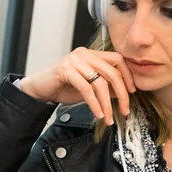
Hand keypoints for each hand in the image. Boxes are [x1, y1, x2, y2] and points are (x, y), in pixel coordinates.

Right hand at [20, 47, 135, 125]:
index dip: (128, 75)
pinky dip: (94, 103)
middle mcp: (84, 54)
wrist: (39, 89)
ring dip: (107, 104)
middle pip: (112, 72)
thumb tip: (125, 93)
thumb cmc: (63, 87)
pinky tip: (98, 114)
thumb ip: (105, 87)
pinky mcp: (65, 70)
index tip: (133, 92)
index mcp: (92, 54)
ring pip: (100, 83)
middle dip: (122, 93)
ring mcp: (74, 60)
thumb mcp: (89, 87)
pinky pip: (86, 89)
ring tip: (108, 118)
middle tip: (125, 110)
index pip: (118, 59)